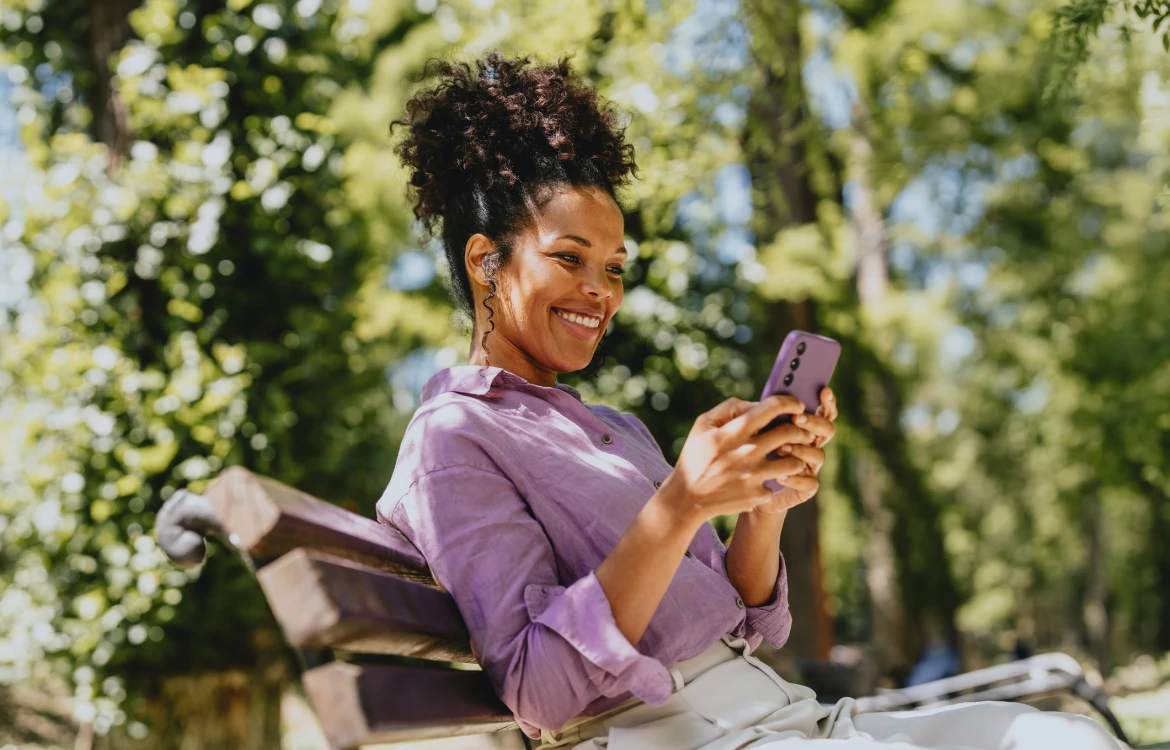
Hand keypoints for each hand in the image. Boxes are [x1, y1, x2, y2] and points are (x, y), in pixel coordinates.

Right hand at [654, 394, 820, 530]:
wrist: (686, 498)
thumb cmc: (695, 456)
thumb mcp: (703, 425)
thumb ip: (730, 408)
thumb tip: (758, 404)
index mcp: (735, 431)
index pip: (773, 408)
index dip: (790, 402)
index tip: (797, 406)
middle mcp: (748, 451)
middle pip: (791, 433)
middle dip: (801, 430)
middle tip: (800, 432)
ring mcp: (754, 475)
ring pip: (794, 462)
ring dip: (795, 458)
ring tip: (788, 457)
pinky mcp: (757, 495)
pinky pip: (779, 484)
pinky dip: (775, 481)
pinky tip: (767, 480)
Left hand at [753, 387, 838, 514]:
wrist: (740, 489)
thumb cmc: (742, 454)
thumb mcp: (743, 431)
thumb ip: (752, 414)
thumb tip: (759, 403)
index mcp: (800, 427)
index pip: (822, 412)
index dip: (826, 401)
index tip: (823, 391)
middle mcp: (809, 445)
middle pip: (826, 430)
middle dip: (814, 422)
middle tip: (796, 418)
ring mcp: (809, 467)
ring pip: (819, 455)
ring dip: (802, 449)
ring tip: (781, 448)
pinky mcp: (804, 489)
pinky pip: (810, 483)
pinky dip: (795, 478)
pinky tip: (778, 476)